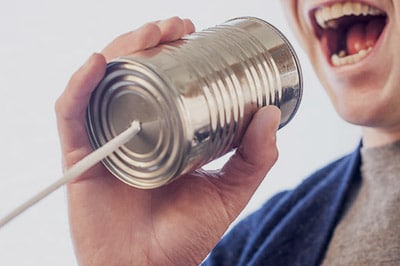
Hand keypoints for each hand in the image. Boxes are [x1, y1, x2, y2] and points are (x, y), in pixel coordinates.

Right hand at [55, 17, 280, 265]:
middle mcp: (131, 130)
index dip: (173, 52)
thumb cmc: (185, 236)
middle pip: (131, 74)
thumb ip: (255, 158)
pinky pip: (71, 114)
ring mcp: (105, 140)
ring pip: (102, 83)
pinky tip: (97, 63)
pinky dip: (79, 86)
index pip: (160, 82)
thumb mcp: (228, 191)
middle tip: (177, 25)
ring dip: (120, 49)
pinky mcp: (81, 157)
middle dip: (150, 41)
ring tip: (148, 33)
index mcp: (162, 135)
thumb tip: (271, 114)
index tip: (194, 33)